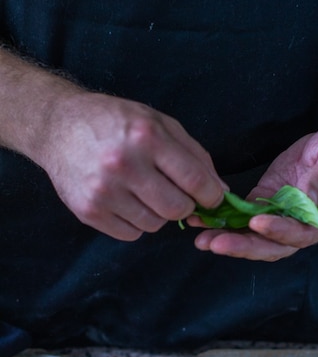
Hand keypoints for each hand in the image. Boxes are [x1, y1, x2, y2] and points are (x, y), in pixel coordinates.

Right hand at [41, 92, 224, 239]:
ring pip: (155, 225)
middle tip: (174, 193)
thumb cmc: (116, 122)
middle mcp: (124, 165)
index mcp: (146, 137)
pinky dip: (135, 222)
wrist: (59, 127)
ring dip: (157, 213)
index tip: (211, 198)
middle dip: (184, 206)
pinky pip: (131, 234)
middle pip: (177, 209)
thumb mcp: (159, 123)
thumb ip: (194, 155)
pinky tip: (126, 201)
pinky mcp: (89, 211)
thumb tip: (221, 192)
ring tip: (143, 191)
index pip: (195, 180)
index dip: (211, 195)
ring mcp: (103, 191)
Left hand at [192, 126, 317, 260]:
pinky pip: (242, 218)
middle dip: (242, 246)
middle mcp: (298, 227)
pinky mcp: (264, 203)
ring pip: (252, 237)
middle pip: (269, 246)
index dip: (279, 231)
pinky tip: (202, 221)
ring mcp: (278, 217)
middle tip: (216, 243)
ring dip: (227, 239)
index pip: (299, 235)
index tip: (258, 223)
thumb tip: (302, 202)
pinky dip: (223, 221)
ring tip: (202, 239)